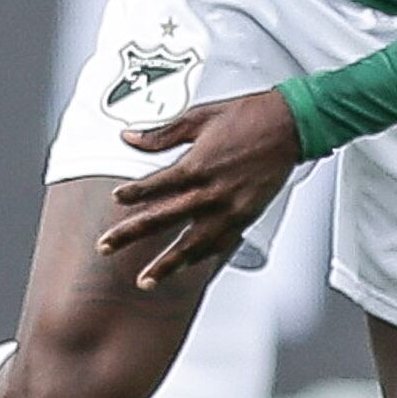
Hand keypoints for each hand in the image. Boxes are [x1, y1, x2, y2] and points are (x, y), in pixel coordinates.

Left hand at [94, 90, 308, 288]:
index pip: (156, 185)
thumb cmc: (249, 117)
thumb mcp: (198, 118)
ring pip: (191, 243)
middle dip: (131, 235)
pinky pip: (219, 245)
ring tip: (145, 281)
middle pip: (164, 218)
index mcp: (198, 165)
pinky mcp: (246, 217)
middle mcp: (212, 192)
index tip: (116, 201)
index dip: (134, 194)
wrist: (290, 126)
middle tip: (106, 247)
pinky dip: (200, 259)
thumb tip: (131, 138)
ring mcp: (230, 209)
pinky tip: (185, 268)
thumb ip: (162, 134)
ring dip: (166, 264)